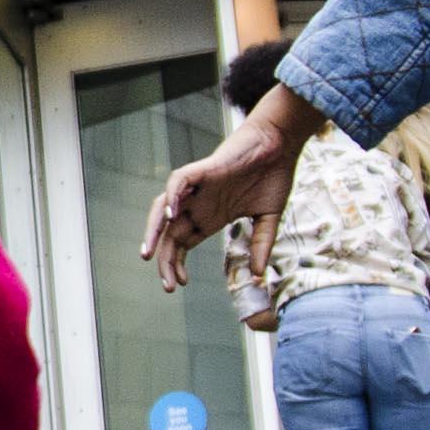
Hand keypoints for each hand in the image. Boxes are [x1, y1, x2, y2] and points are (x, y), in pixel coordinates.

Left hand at [142, 88, 318, 289]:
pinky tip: (170, 217)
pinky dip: (171, 197)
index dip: (176, 265)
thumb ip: (261, 245)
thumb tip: (258, 275)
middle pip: (169, 235)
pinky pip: (177, 182)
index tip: (179, 284)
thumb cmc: (273, 177)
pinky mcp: (202, 170)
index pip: (183, 245)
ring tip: (150, 255)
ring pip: (163, 209)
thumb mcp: (267, 219)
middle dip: (164, 260)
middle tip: (167, 285)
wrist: (280, 145)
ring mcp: (198, 188)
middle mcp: (198, 205)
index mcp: (210, 218)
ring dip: (153, 231)